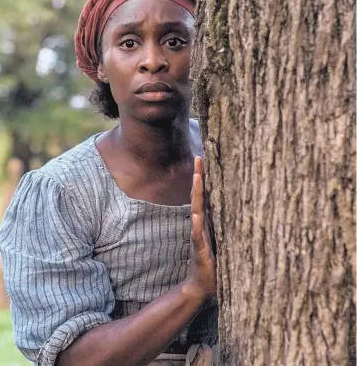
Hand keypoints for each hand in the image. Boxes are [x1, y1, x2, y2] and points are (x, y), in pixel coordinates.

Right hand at [183, 156, 216, 300]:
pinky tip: (196, 213)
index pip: (206, 196)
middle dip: (199, 176)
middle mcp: (200, 226)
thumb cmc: (215, 266)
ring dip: (196, 194)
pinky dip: (196, 223)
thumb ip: (230, 228)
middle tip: (199, 157)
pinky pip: (197, 234)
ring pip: (196, 210)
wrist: (201, 287)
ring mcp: (198, 236)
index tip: (205, 159)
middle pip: (199, 196)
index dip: (205, 178)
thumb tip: (248, 213)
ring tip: (197, 177)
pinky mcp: (199, 250)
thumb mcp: (226, 243)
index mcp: (207, 223)